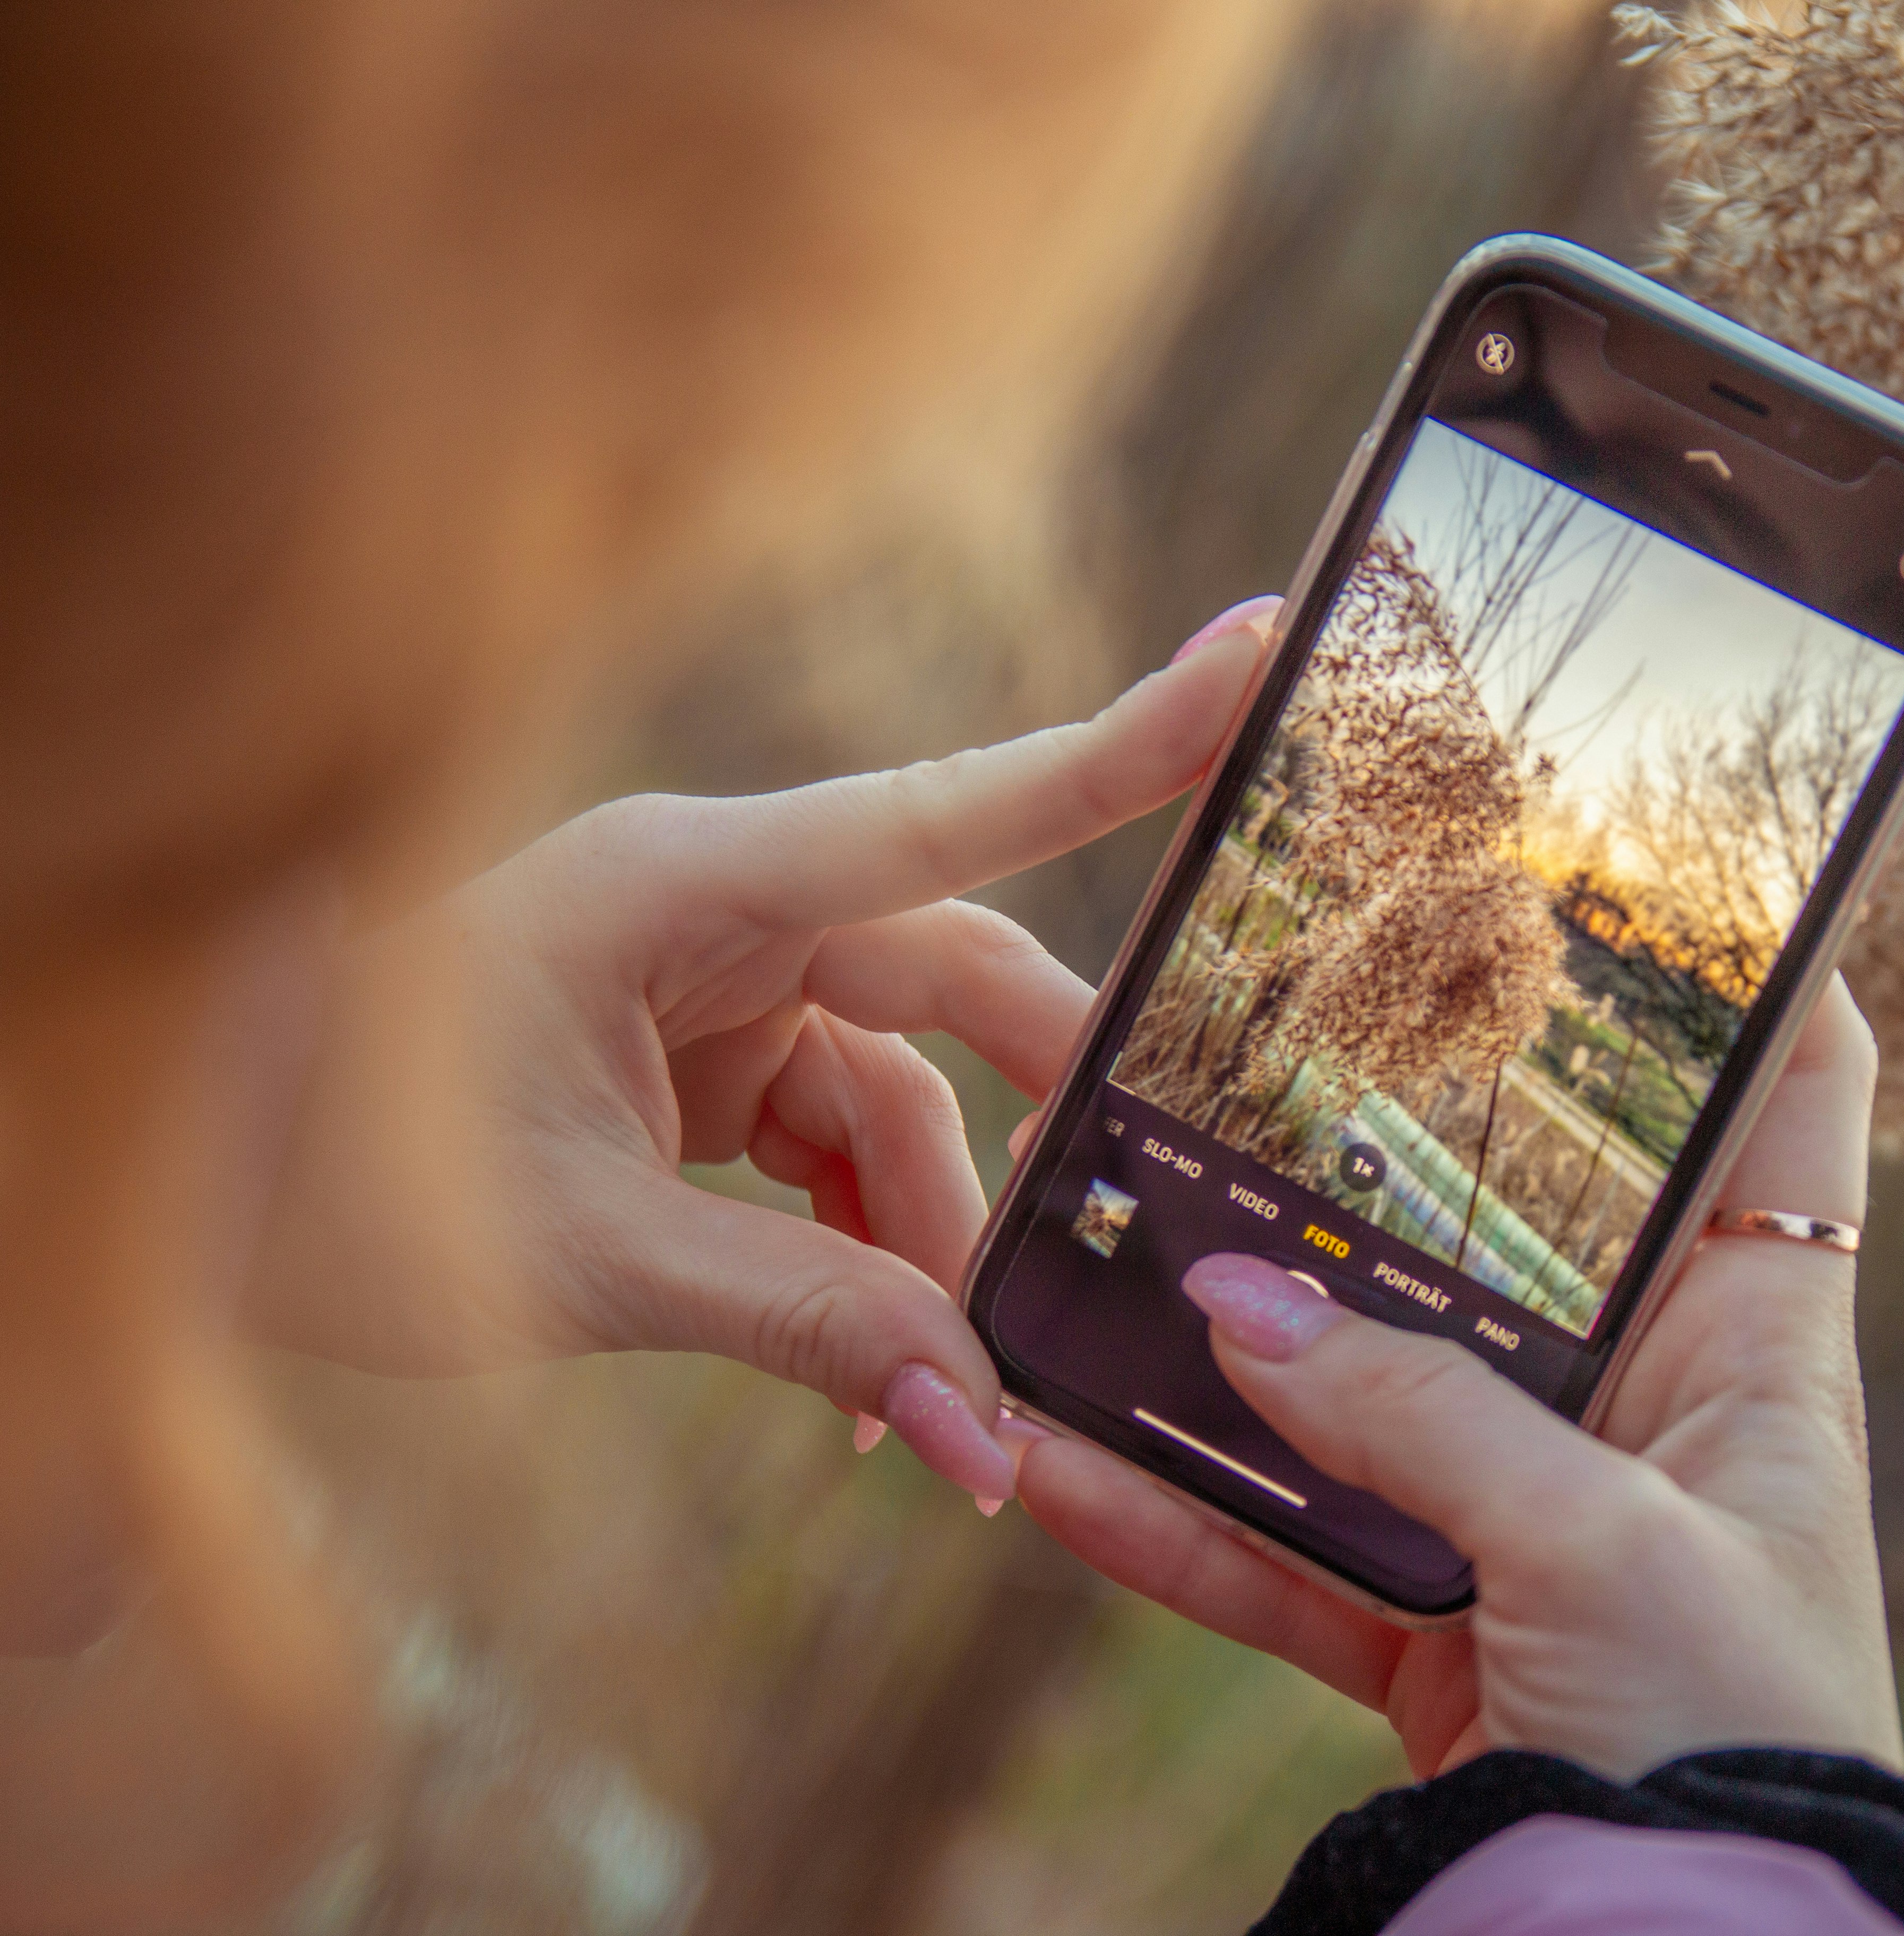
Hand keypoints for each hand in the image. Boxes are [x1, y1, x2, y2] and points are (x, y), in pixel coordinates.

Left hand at [243, 601, 1276, 1501]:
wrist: (182, 1195)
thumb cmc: (336, 1184)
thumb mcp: (583, 1259)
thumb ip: (798, 1322)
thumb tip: (974, 1428)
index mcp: (689, 881)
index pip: (949, 814)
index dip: (1120, 744)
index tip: (1255, 650)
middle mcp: (720, 907)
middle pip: (957, 982)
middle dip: (1036, 1126)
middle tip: (1117, 1243)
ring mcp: (710, 981)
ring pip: (903, 1090)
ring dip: (931, 1237)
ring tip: (933, 1401)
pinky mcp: (695, 1058)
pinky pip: (834, 1142)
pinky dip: (864, 1247)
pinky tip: (874, 1372)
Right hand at [1013, 977, 1903, 1779]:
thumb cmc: (1739, 1744)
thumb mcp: (1602, 1550)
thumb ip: (1422, 1418)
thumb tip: (1238, 1302)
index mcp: (1755, 1347)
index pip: (1791, 1100)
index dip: (1748, 965)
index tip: (1645, 847)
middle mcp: (1644, 1404)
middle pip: (1513, 1222)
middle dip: (1386, 1140)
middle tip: (1260, 1022)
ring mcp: (1529, 1514)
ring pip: (1362, 1385)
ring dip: (1230, 1335)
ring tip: (1095, 1230)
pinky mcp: (1436, 1628)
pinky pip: (1290, 1547)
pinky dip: (1179, 1514)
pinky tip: (1062, 1453)